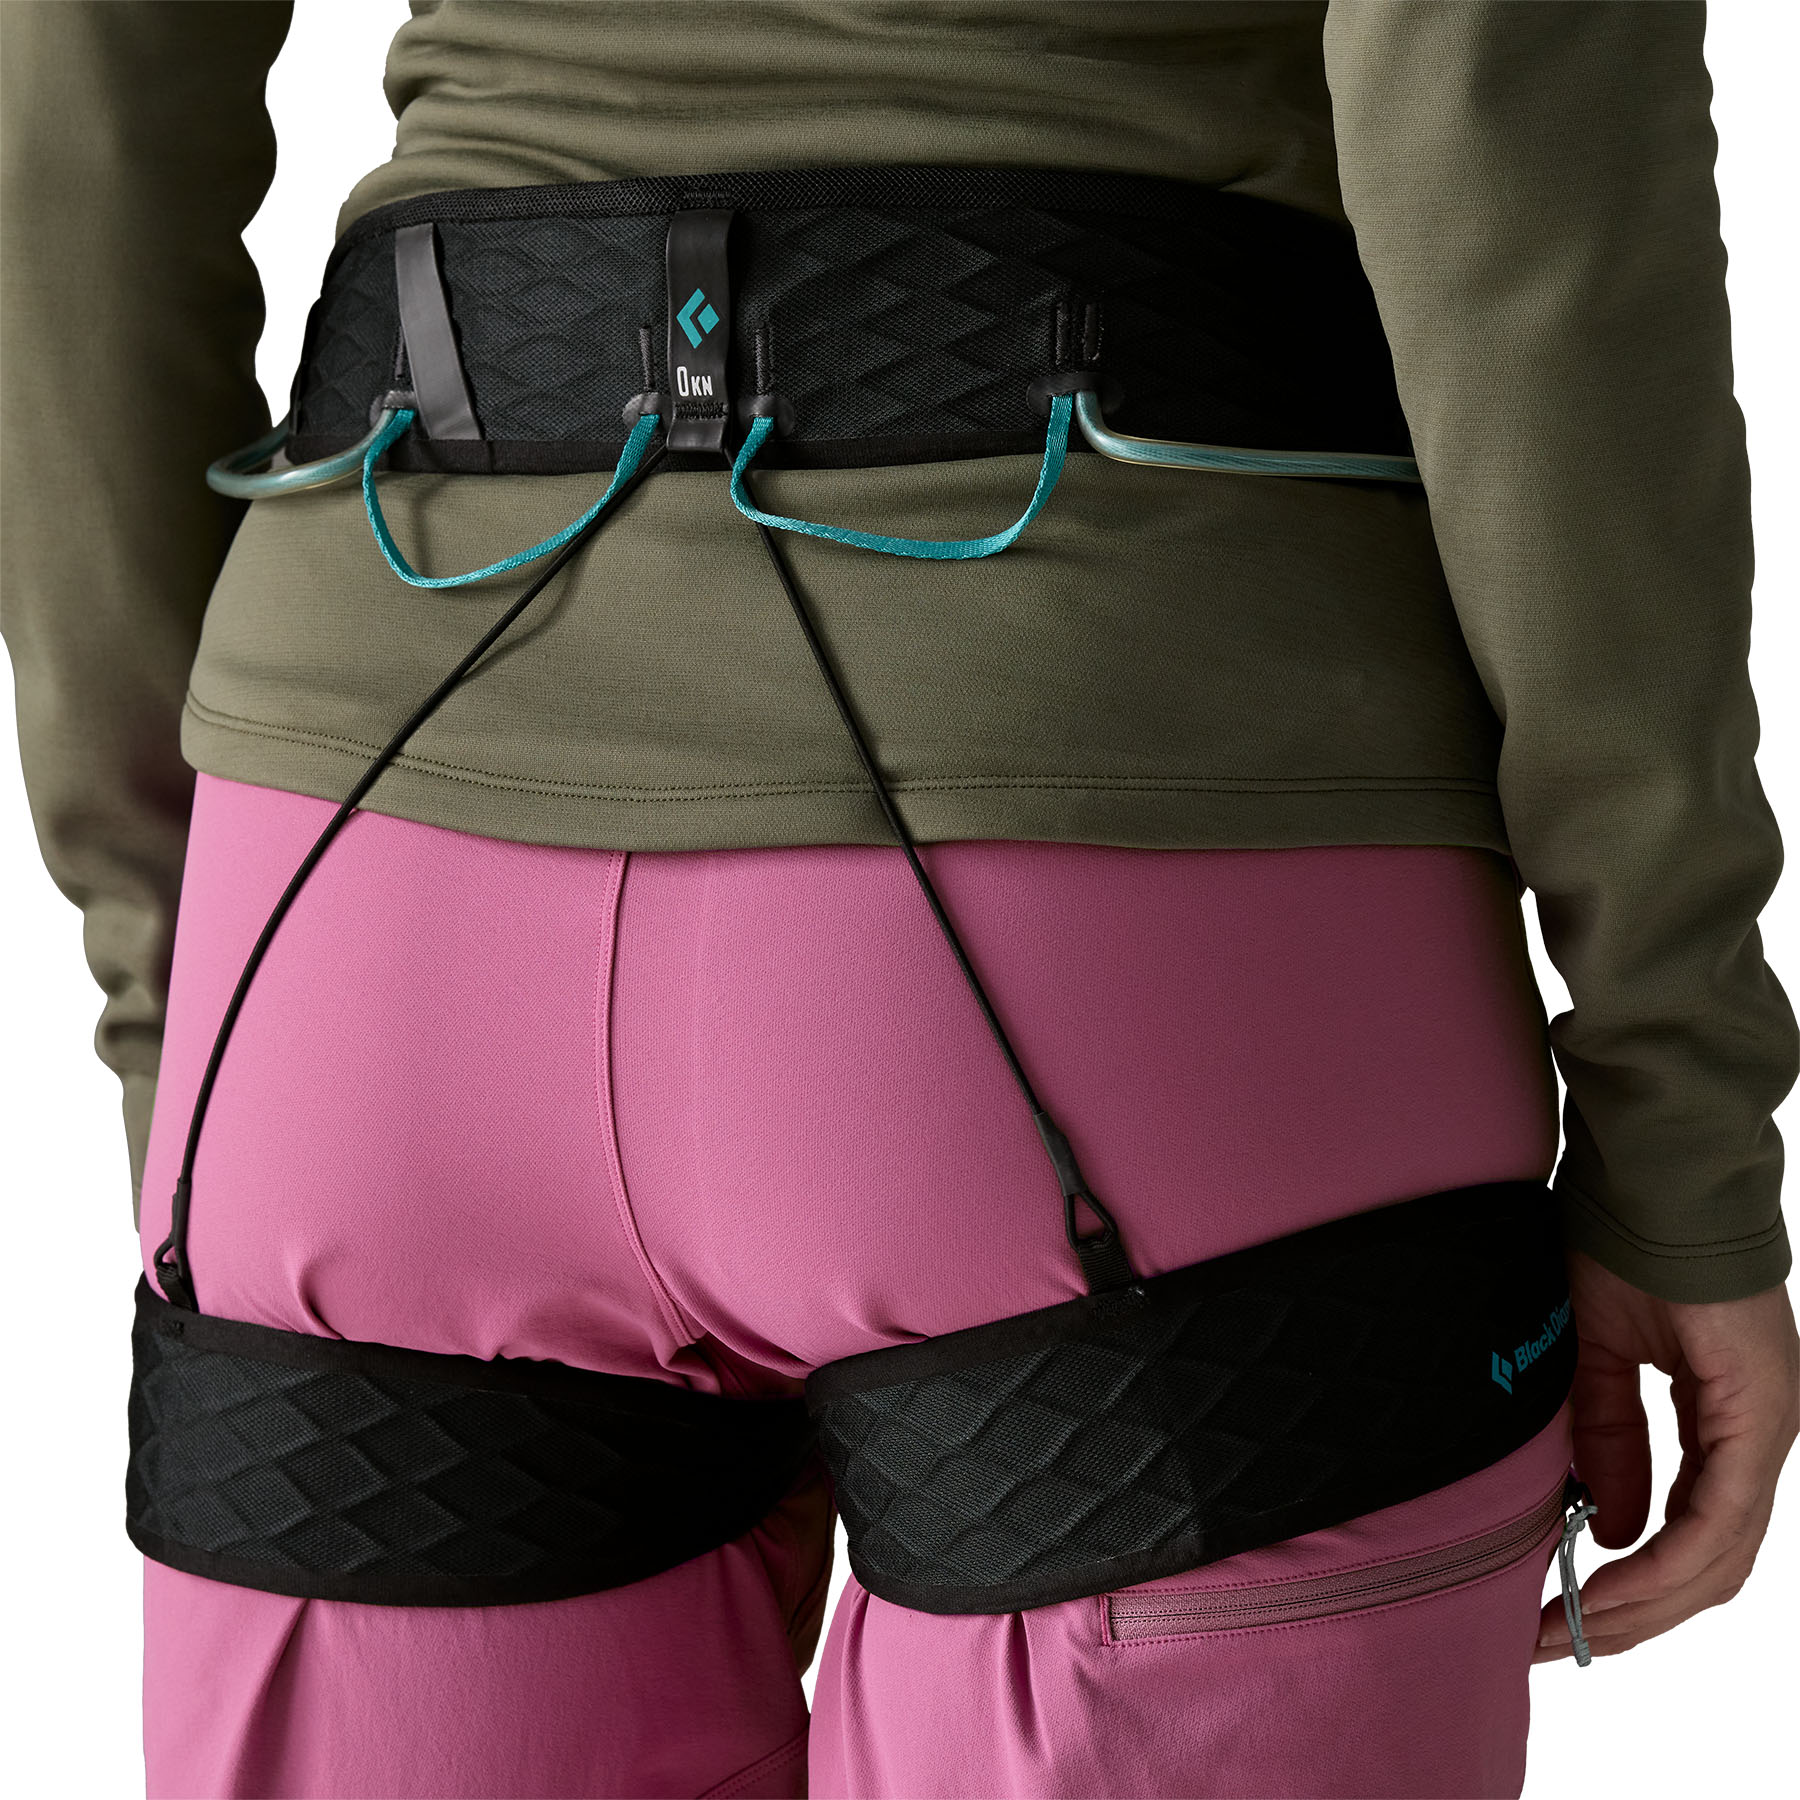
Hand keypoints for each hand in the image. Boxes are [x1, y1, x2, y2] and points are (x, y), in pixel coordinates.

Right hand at [1533, 1249, 1797, 1661]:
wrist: (1649, 1181)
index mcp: (1723, 1422)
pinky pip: (1722, 1518)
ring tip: (1577, 1626)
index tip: (1560, 1612)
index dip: (1630, 1587)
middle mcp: (1754, 1439)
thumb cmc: (1618, 1248)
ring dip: (1646, 1604)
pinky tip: (1617, 1580)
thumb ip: (1607, 1442)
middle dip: (1631, 1616)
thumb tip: (1613, 1528)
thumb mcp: (1593, 1361)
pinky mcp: (1760, 1417)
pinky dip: (1671, 1562)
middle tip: (1557, 1641)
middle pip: (1709, 1568)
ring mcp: (1765, 1430)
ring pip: (1720, 1558)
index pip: (1690, 1536)